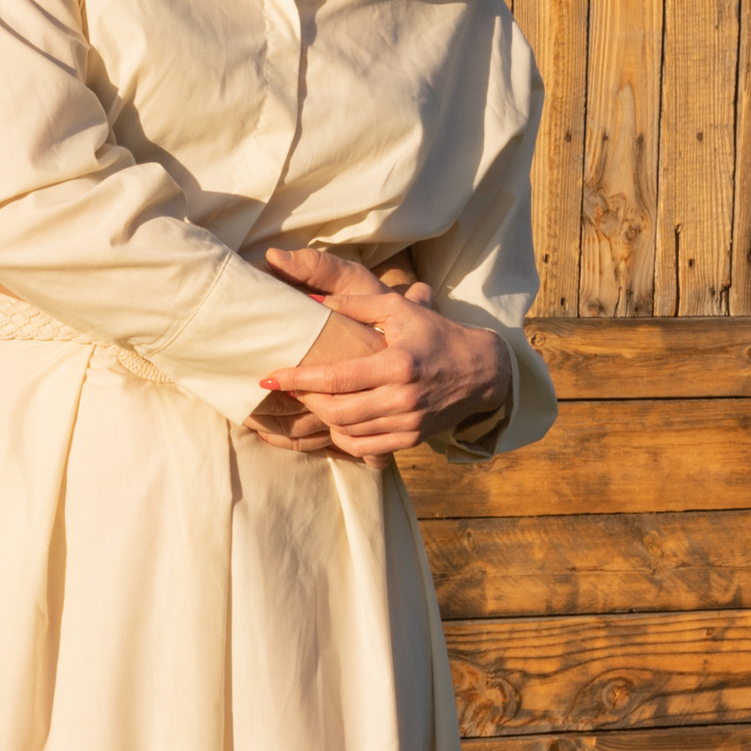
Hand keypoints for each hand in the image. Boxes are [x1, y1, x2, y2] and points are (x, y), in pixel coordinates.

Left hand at [256, 247, 514, 461]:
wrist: (482, 371)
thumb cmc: (436, 334)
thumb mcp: (400, 309)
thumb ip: (357, 304)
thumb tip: (315, 302)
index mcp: (398, 364)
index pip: (336, 378)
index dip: (298, 380)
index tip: (268, 377)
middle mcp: (403, 398)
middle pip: (337, 411)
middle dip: (304, 401)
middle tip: (287, 388)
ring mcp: (408, 423)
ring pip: (348, 432)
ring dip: (320, 419)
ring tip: (306, 402)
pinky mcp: (412, 439)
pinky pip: (365, 448)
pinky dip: (343, 438)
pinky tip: (333, 421)